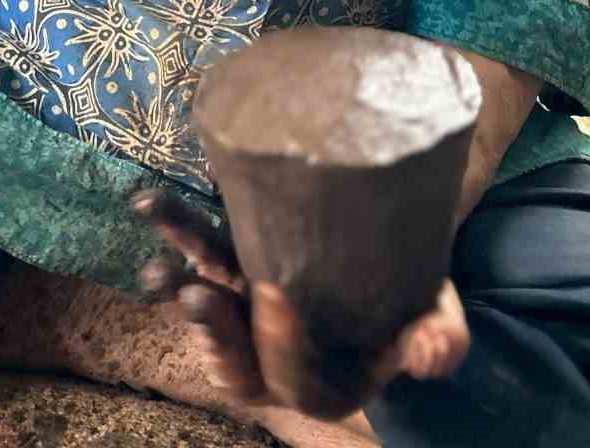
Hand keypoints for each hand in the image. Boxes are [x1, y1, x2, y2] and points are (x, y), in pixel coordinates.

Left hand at [132, 189, 469, 421]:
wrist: (392, 256)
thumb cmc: (415, 300)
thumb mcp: (438, 320)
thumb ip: (438, 342)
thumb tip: (429, 353)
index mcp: (322, 383)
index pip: (290, 382)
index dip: (281, 350)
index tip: (281, 299)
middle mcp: (274, 352)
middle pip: (233, 356)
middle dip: (212, 329)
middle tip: (196, 297)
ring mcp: (249, 307)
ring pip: (207, 304)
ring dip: (178, 284)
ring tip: (154, 266)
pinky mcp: (237, 259)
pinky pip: (198, 253)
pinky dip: (174, 233)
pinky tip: (151, 206)